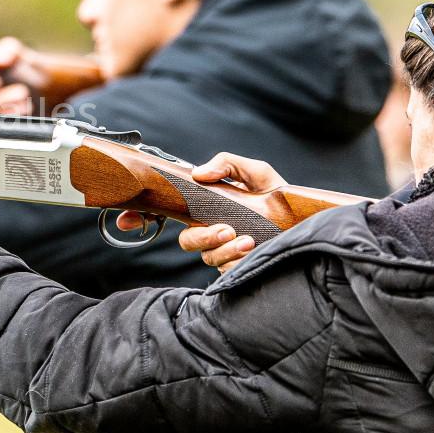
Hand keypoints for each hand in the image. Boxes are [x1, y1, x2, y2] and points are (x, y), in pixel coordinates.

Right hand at [119, 152, 285, 272]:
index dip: (142, 217)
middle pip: (185, 240)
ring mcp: (224, 252)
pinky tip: (252, 247)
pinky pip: (225, 269)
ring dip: (223, 248)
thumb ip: (228, 164)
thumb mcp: (256, 173)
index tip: (125, 220)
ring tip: (246, 238)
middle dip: (199, 236)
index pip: (167, 213)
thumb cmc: (279, 197)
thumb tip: (199, 173)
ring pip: (206, 255)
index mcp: (207, 207)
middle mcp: (212, 231)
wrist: (308, 224)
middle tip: (223, 230)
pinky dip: (236, 258)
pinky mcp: (237, 269)